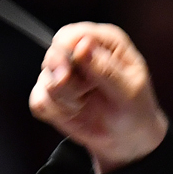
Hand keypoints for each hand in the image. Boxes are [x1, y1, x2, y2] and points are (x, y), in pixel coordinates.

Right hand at [28, 22, 168, 173]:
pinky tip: (74, 113)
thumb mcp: (129, 92)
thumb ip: (105, 69)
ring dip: (65, 100)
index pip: (73, 35)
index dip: (70, 54)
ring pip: (45, 80)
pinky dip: (55, 113)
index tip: (83, 78)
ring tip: (84, 105)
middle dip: (65, 80)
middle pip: (53, 54)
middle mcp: (81, 51)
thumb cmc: (134, 110)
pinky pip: (38, 101)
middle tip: (83, 96)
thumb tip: (82, 46)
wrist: (127, 138)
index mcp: (105, 41)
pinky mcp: (51, 93)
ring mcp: (63, 71)